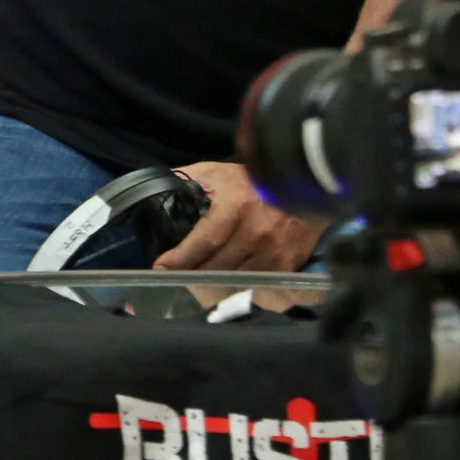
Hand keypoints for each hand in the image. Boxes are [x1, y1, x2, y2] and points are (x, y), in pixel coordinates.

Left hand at [151, 160, 324, 273]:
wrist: (303, 185)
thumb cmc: (253, 180)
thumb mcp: (216, 171)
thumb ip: (186, 179)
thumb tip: (156, 189)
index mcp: (236, 206)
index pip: (203, 241)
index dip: (180, 259)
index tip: (161, 267)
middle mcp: (257, 231)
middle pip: (216, 267)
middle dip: (191, 274)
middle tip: (175, 277)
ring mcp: (274, 251)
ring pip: (234, 280)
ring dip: (213, 285)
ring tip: (197, 281)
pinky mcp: (287, 265)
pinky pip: (256, 286)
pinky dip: (239, 287)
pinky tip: (225, 283)